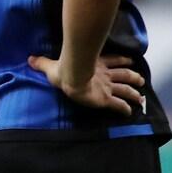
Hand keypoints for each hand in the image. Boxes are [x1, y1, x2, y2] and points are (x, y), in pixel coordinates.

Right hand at [28, 53, 145, 115]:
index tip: (130, 61)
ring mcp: (106, 87)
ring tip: (141, 98)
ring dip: (134, 93)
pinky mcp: (106, 99)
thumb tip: (30, 59)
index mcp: (96, 66)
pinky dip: (125, 109)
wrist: (70, 77)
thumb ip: (42, 63)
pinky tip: (130, 113)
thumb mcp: (50, 66)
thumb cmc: (63, 70)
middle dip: (133, 77)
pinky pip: (118, 105)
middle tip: (141, 80)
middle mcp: (104, 76)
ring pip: (125, 90)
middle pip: (123, 75)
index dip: (122, 61)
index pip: (112, 61)